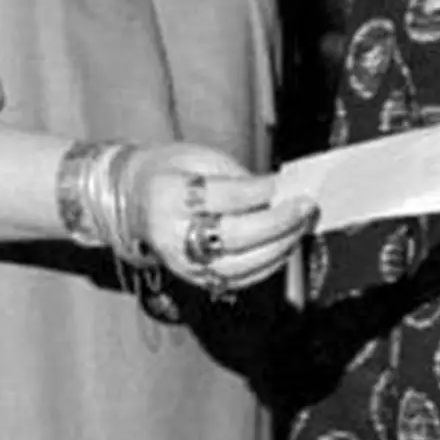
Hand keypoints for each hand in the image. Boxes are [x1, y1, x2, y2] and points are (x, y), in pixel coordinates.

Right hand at [125, 143, 301, 292]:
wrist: (134, 203)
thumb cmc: (171, 175)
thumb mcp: (198, 160)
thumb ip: (238, 178)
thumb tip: (281, 193)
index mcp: (168, 197)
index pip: (224, 198)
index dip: (261, 191)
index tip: (285, 183)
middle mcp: (172, 236)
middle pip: (235, 235)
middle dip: (278, 222)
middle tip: (306, 207)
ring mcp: (184, 264)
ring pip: (242, 265)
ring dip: (280, 247)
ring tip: (301, 226)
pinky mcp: (196, 280)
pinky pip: (241, 279)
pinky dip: (269, 264)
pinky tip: (285, 245)